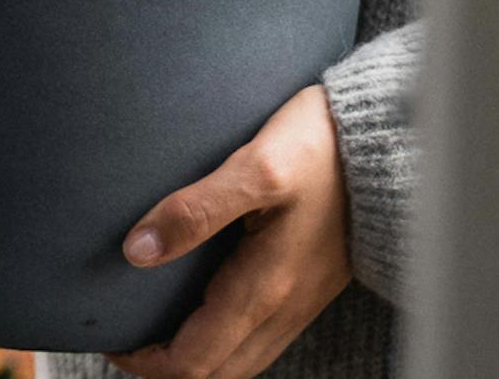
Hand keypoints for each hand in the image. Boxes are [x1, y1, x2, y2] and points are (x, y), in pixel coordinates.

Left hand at [109, 85, 351, 378]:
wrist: (387, 142)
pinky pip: (256, 337)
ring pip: (236, 361)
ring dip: (193, 357)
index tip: (110, 335)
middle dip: (163, 368)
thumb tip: (137, 249)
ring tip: (153, 325)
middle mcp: (282, 309)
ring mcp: (297, 301)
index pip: (192, 363)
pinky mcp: (306, 285)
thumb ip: (197, 209)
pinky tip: (201, 303)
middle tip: (125, 335)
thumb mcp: (257, 167)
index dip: (144, 362)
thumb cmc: (322, 147)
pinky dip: (220, 339)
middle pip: (214, 374)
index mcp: (264, 290)